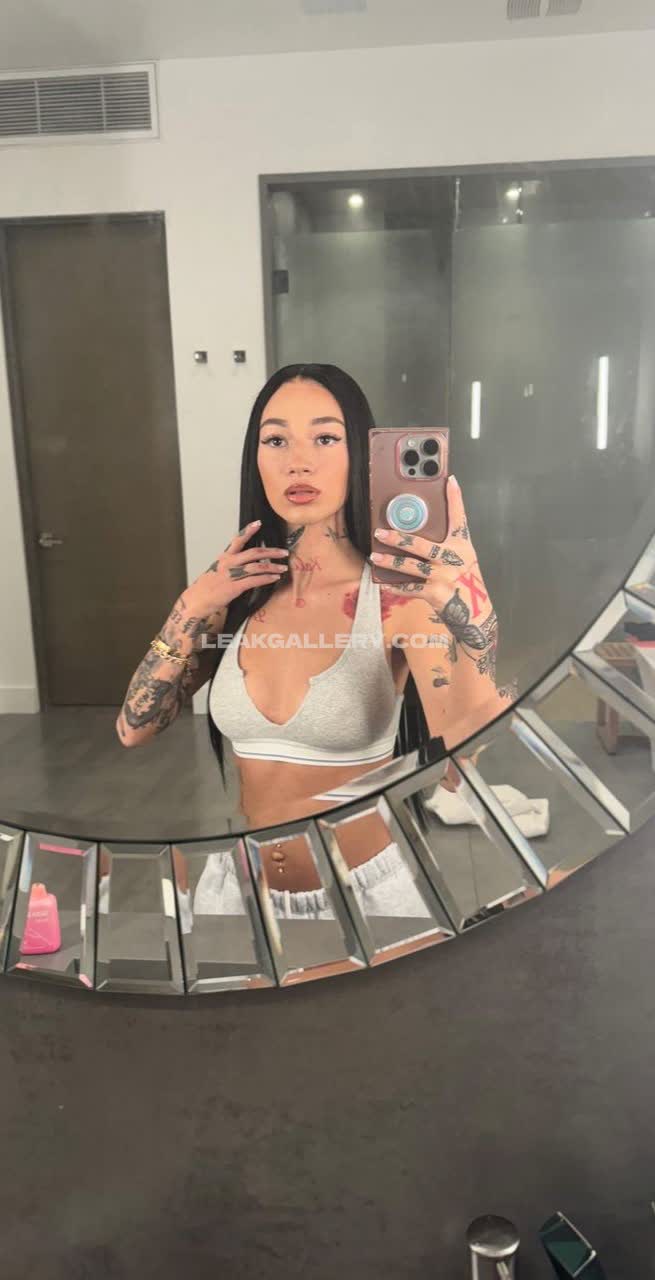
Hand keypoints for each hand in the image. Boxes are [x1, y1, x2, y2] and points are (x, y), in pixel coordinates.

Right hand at [188, 519, 289, 613]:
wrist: (195, 600)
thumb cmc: (206, 588)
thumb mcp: (216, 572)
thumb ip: (230, 567)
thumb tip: (244, 566)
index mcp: (224, 558)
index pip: (237, 540)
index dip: (248, 530)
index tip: (258, 523)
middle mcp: (228, 563)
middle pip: (254, 552)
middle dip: (271, 551)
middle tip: (284, 551)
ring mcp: (232, 575)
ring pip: (257, 566)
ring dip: (273, 566)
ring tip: (283, 567)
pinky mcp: (235, 587)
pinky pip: (255, 580)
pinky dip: (267, 578)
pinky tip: (275, 578)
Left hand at [370, 475, 498, 680]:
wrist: (476, 613)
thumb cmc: (466, 584)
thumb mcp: (463, 561)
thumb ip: (446, 547)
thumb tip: (417, 537)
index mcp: (462, 546)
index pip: (459, 518)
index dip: (455, 498)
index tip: (450, 480)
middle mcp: (454, 559)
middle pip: (422, 545)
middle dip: (399, 539)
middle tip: (380, 532)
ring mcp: (444, 576)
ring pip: (411, 566)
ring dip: (391, 562)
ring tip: (375, 556)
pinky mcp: (436, 593)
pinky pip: (410, 588)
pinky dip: (395, 587)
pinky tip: (383, 583)